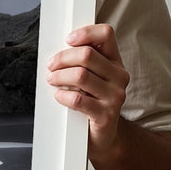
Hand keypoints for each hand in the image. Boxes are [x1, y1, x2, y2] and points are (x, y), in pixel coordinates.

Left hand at [46, 23, 128, 157]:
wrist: (102, 137)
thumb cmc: (91, 102)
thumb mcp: (90, 77)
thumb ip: (82, 61)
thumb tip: (59, 47)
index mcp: (115, 62)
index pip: (106, 34)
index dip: (85, 33)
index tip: (68, 40)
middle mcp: (119, 76)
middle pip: (87, 54)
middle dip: (62, 58)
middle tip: (51, 66)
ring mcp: (115, 96)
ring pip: (80, 75)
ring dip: (59, 76)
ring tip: (52, 80)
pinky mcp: (106, 115)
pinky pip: (78, 100)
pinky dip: (63, 96)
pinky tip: (59, 96)